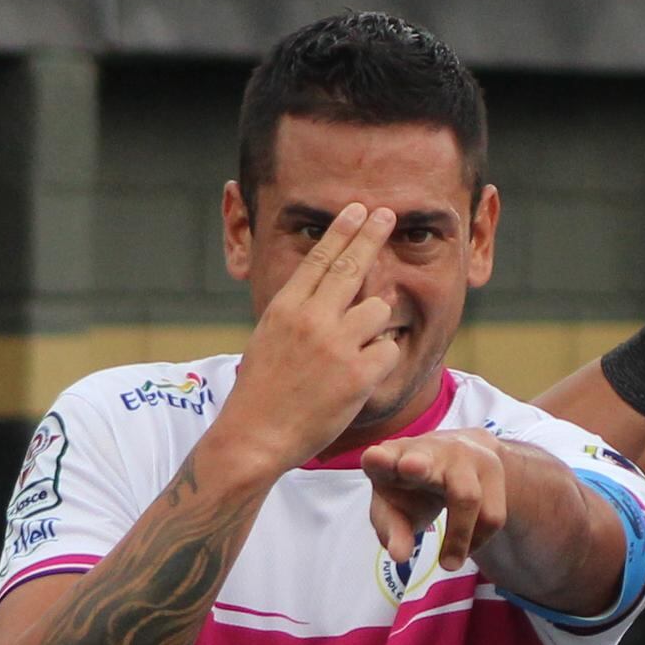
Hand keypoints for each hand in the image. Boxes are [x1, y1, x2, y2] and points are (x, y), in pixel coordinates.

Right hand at [215, 204, 408, 472]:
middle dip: (372, 236)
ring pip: (379, 309)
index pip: (319, 259)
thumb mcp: (269, 338)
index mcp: (285, 308)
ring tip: (357, 348)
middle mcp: (311, 319)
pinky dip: (383, 358)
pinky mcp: (358, 374)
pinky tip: (364, 372)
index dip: (342, 231)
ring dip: (377, 323)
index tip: (358, 209)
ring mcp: (336, 345)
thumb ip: (298, 311)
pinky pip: (389, 349)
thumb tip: (325, 288)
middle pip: (352, 266)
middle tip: (387, 213)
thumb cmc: (261, 391)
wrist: (255, 435)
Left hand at [359, 426, 514, 572]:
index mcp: (391, 459)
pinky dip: (479, 538)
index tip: (375, 459)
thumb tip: (399, 557)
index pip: (381, 458)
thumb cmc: (414, 488)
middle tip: (410, 468)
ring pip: (467, 497)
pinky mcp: (492, 465)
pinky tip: (466, 543)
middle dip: (416, 466)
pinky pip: (492, 514)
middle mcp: (426, 450)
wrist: (460, 456)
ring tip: (448, 564)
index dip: (378, 460)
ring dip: (458, 538)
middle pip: (423, 461)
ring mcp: (462, 454)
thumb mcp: (395, 508)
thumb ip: (393, 531)